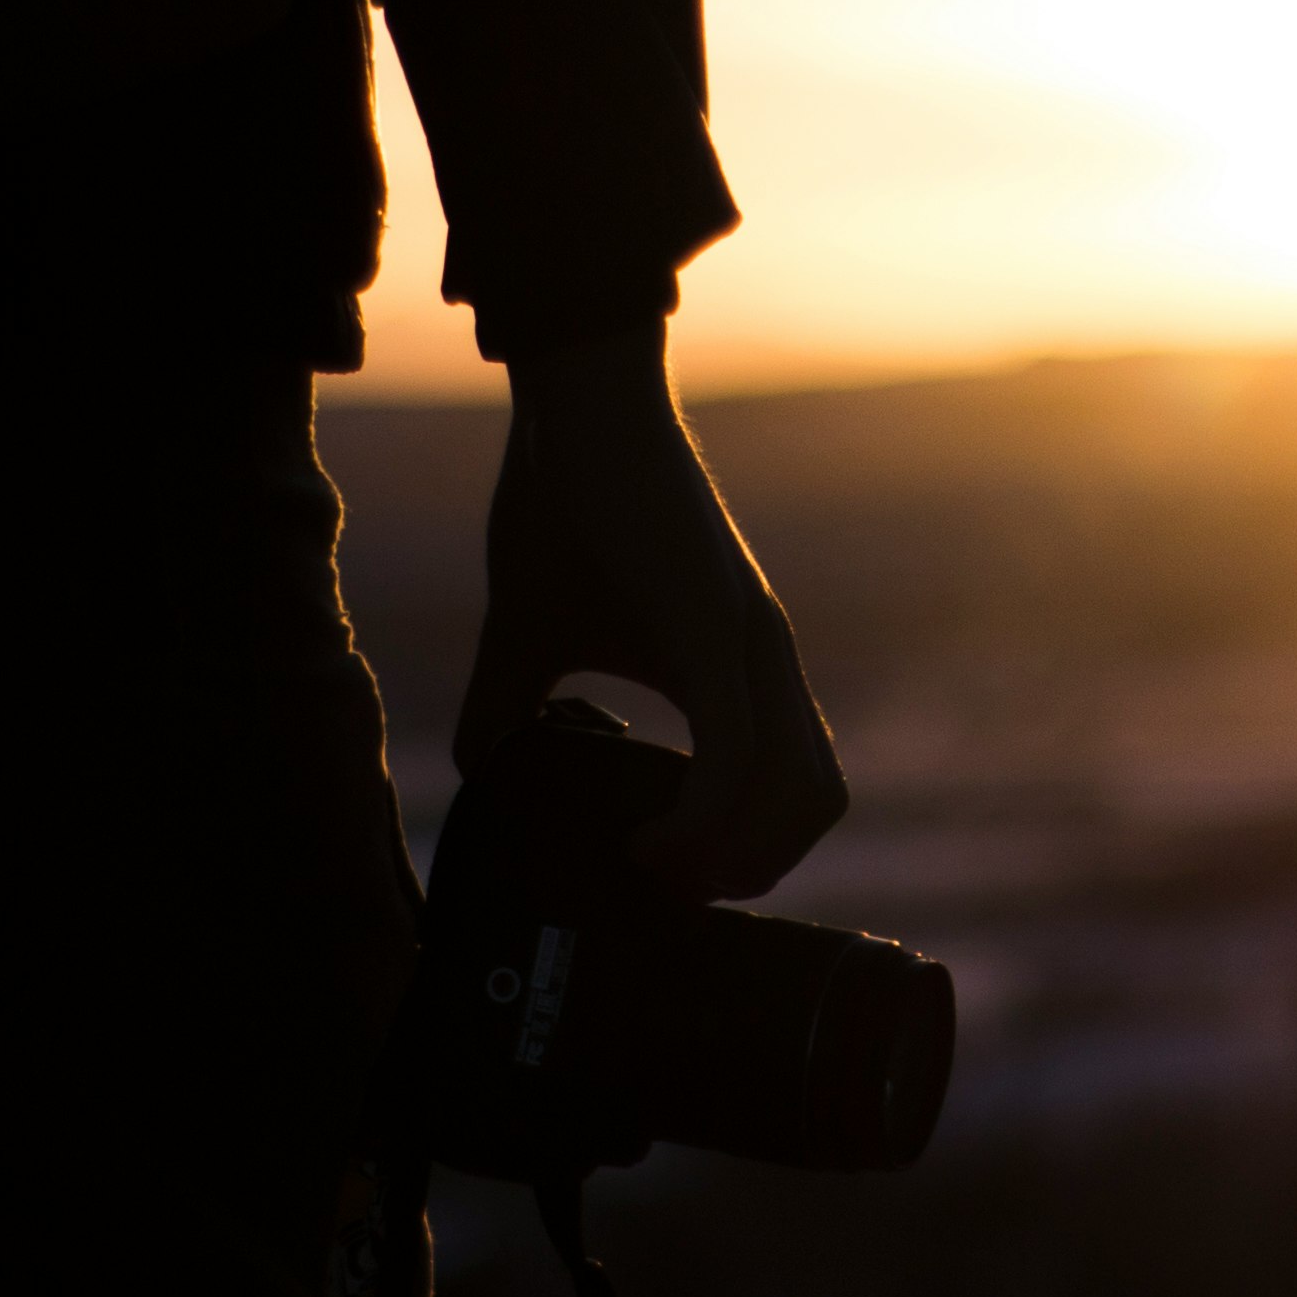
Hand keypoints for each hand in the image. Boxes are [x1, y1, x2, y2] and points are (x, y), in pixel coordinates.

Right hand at [455, 322, 848, 898]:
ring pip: (799, 788)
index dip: (752, 847)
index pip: (796, 784)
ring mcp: (750, 642)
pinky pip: (738, 752)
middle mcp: (764, 659)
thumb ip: (512, 708)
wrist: (574, 408)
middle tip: (671, 888)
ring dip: (736, 855)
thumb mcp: (528, 634)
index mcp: (738, 665)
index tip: (673, 875)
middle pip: (818, 801)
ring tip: (659, 869)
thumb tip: (479, 777)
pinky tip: (647, 838)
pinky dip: (705, 819)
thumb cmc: (562, 509)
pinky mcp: (715, 628)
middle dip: (752, 868)